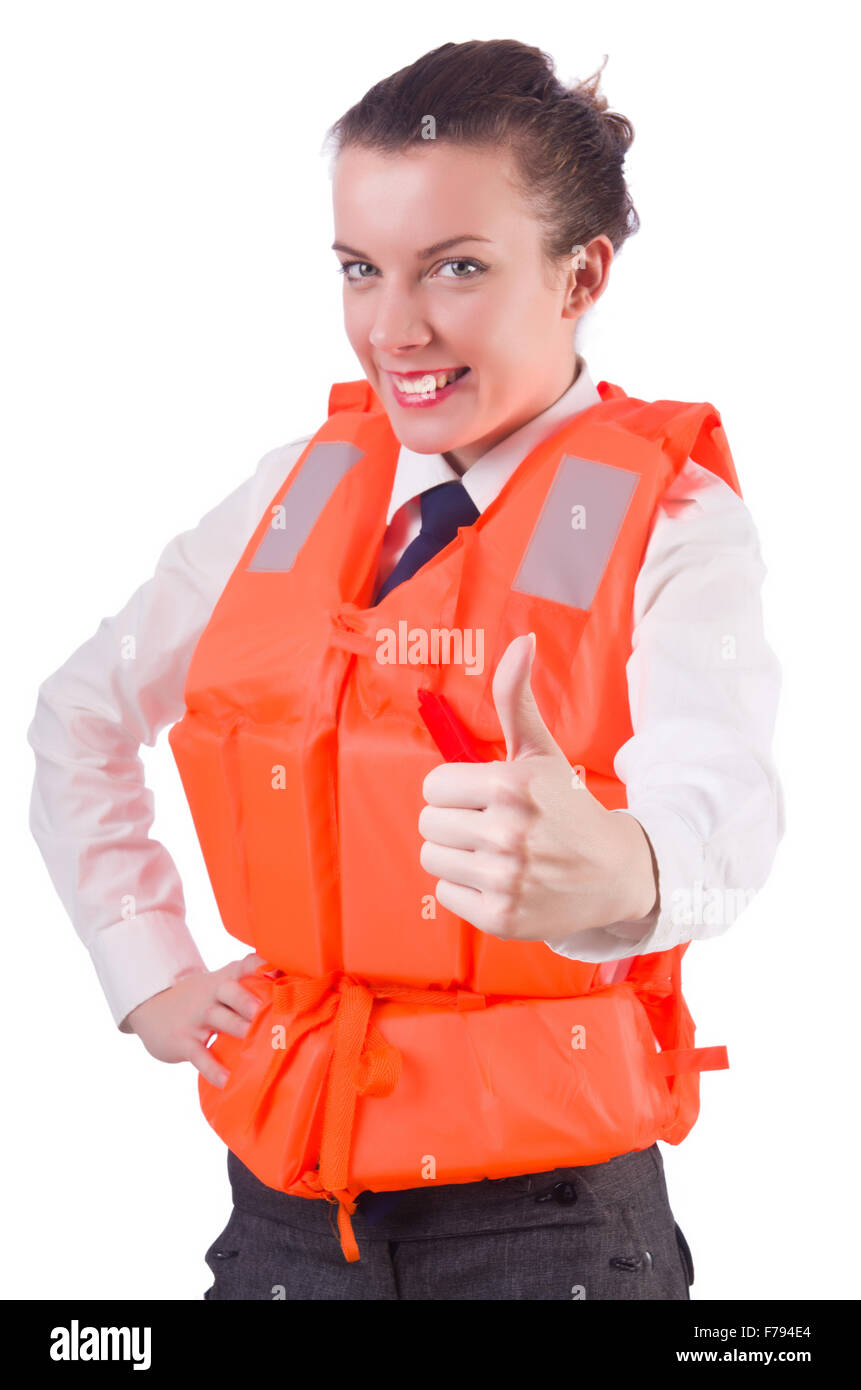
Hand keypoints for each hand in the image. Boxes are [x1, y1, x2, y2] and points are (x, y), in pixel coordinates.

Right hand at [121, 951, 267, 1087]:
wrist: (150, 1007)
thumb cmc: (200, 999)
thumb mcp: (219, 986)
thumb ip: (249, 986)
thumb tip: (289, 993)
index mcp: (224, 979)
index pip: (245, 965)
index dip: (262, 966)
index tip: (279, 971)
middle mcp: (211, 993)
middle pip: (231, 990)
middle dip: (249, 999)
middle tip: (268, 1011)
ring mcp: (196, 1017)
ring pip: (218, 1019)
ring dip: (238, 1029)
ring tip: (257, 1045)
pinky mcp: (182, 1041)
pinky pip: (200, 1055)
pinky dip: (213, 1068)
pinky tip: (227, 1080)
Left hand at [418, 633, 657, 943]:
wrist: (615, 873)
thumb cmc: (568, 808)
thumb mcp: (542, 752)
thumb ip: (517, 699)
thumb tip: (520, 639)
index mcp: (513, 786)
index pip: (434, 787)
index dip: (455, 790)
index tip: (484, 797)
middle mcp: (508, 832)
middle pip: (429, 823)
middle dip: (454, 821)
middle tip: (489, 826)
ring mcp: (505, 878)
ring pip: (432, 857)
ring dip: (456, 855)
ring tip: (493, 853)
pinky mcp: (500, 916)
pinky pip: (445, 892)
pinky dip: (466, 888)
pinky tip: (499, 880)